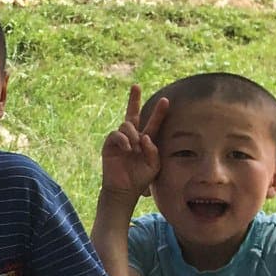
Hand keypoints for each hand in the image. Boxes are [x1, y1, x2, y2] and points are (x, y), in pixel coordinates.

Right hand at [100, 85, 166, 200]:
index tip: (165, 100)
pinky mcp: (109, 145)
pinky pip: (116, 134)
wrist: (124, 190)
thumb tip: (144, 136)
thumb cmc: (140, 178)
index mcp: (146, 140)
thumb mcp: (154, 165)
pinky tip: (127, 148)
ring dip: (133, 134)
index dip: (159, 112)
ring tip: (135, 148)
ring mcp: (120, 140)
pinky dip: (123, 140)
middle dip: (133, 99)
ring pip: (126, 125)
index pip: (153, 123)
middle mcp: (132, 137)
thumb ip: (153, 150)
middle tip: (136, 86)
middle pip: (132, 114)